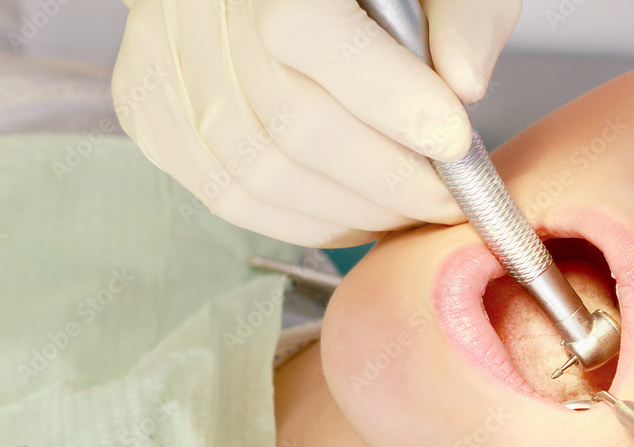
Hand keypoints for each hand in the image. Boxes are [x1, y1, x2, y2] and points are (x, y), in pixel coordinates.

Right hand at [112, 0, 519, 246]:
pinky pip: (228, 195)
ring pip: (259, 174)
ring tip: (406, 211)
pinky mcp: (151, 113)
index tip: (454, 141)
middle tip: (445, 199)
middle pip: (292, 124)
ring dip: (351, 212)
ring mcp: (164, 66)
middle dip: (387, 180)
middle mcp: (196, 11)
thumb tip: (464, 82)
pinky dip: (303, 220)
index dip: (392, 100)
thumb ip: (459, 14)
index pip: (310, 32)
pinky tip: (353, 213)